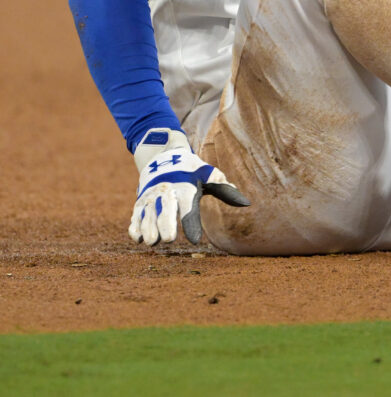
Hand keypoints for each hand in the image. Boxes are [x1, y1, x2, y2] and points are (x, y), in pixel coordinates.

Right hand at [130, 128, 249, 245]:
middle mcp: (166, 191)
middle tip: (169, 240)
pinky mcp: (139, 202)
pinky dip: (135, 227)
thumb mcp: (209, 175)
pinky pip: (135, 216)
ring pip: (147, 214)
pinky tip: (139, 239)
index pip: (189, 207)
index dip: (191, 224)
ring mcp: (150, 197)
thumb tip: (246, 203)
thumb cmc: (192, 171)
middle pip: (164, 210)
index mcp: (185, 186)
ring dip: (149, 229)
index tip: (195, 241)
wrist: (163, 156)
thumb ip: (224, 189)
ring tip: (155, 242)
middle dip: (165, 225)